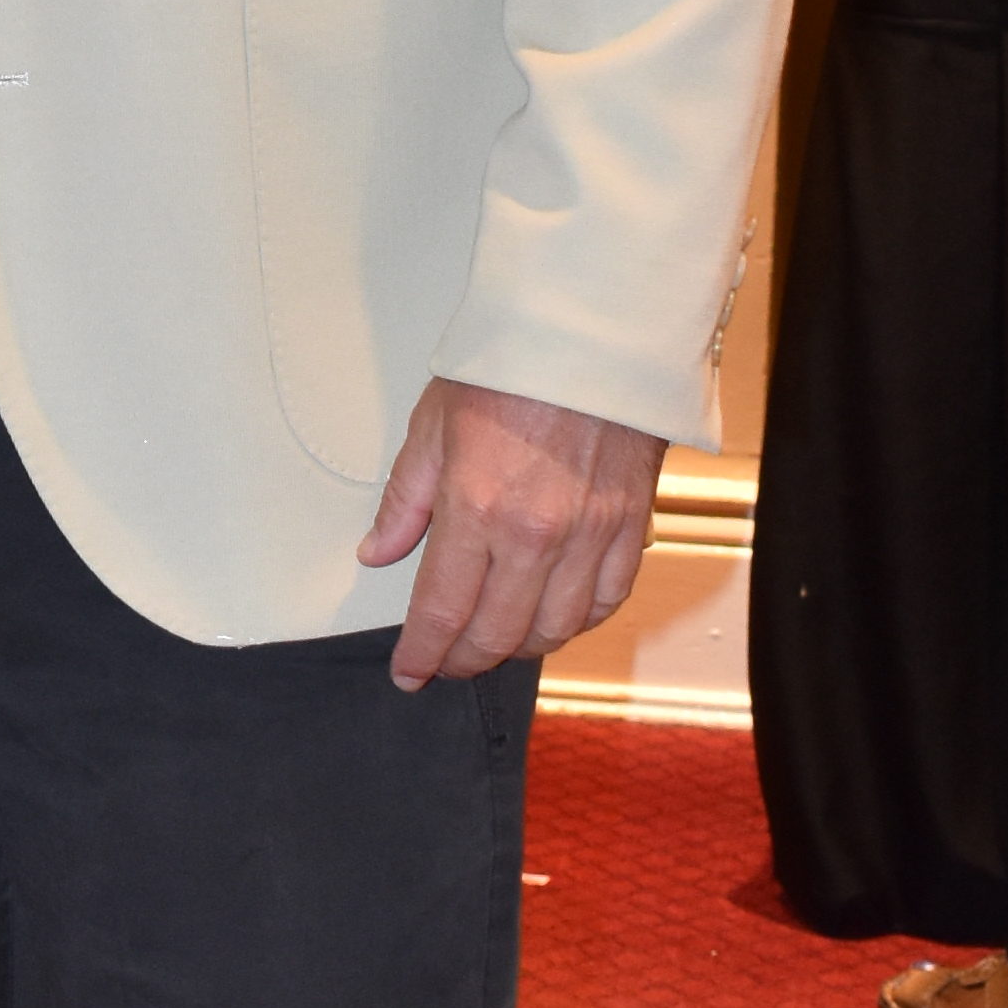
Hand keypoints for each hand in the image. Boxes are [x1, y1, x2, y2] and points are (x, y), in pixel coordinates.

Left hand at [356, 378, 661, 690]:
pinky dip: (577, 621)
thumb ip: (404, 500)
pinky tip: (554, 616)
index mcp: (476, 508)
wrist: (592, 334)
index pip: (443, 611)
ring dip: (519, 646)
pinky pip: (606, 601)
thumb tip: (378, 552)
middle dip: (464, 660)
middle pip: (497, 634)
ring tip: (495, 639)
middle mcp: (535, 534)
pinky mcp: (630, 526)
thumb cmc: (510, 368)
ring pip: (554, 630)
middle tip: (446, 661)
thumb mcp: (433, 426)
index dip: (423, 654)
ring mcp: (589, 534)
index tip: (409, 673)